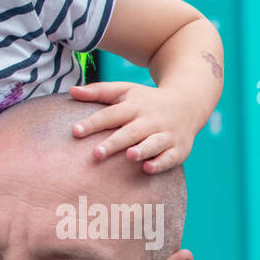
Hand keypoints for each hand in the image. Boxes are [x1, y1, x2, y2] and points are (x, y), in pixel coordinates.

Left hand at [67, 82, 197, 172]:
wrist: (189, 102)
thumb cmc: (146, 100)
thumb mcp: (125, 91)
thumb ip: (98, 91)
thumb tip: (70, 91)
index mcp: (134, 106)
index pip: (111, 114)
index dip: (93, 123)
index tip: (75, 131)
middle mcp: (150, 120)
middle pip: (130, 132)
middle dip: (114, 143)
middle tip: (95, 154)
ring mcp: (166, 134)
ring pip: (154, 143)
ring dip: (142, 149)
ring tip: (129, 156)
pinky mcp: (179, 148)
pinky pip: (171, 157)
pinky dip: (160, 162)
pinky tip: (148, 168)